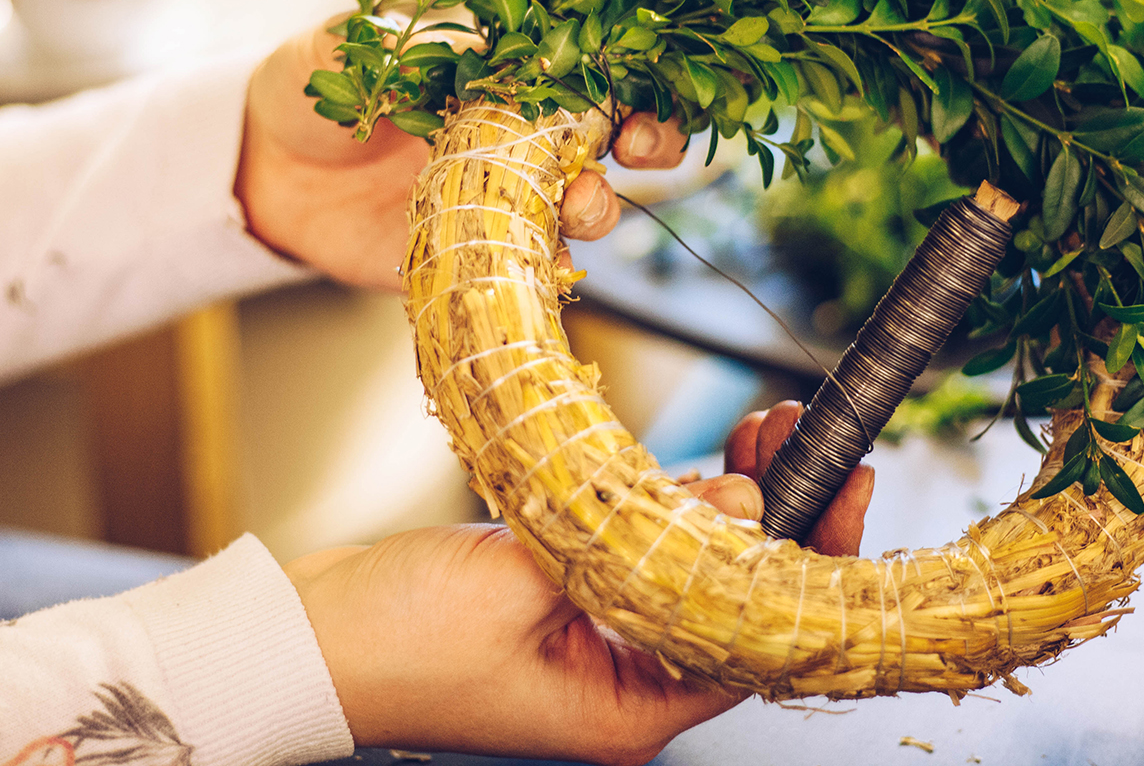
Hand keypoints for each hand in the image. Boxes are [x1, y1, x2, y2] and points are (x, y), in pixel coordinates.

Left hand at [237, 19, 688, 287]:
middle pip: (609, 141)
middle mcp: (513, 139)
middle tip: (637, 148)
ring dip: (596, 207)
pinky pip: (524, 271)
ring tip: (577, 205)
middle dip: (646, 143)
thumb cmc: (309, 92)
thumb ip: (378, 43)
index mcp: (499, 77)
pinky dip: (546, 272)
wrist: (260, 171)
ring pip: (577, 208)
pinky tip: (546, 267)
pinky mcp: (469, 257)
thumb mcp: (337, 53)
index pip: (586, 70)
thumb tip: (419, 31)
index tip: (644, 79)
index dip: (629, 74)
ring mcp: (497, 201)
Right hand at [285, 401, 872, 765]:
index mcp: (625, 713)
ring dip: (727, 503)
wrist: (299, 640)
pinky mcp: (561, 607)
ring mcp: (593, 648)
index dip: (811, 564)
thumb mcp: (517, 580)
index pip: (757, 640)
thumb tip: (736, 499)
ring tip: (765, 429)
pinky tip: (700, 460)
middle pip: (737, 603)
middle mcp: (623, 689)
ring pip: (694, 571)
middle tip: (810, 439)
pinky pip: (640, 555)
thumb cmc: (393, 638)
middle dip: (779, 521)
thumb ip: (627, 535)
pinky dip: (668, 506)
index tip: (844, 490)